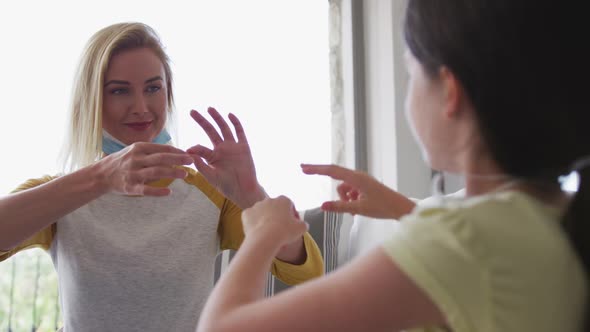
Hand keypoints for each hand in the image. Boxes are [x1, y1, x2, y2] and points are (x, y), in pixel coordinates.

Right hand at [97, 143, 192, 195]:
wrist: (101, 174)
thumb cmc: (123, 161)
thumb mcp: (135, 151)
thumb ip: (153, 152)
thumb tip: (175, 152)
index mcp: (139, 148)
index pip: (162, 148)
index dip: (177, 151)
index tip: (189, 154)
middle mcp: (136, 159)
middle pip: (161, 158)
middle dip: (178, 159)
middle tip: (191, 161)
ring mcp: (133, 173)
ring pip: (155, 172)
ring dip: (171, 173)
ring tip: (184, 174)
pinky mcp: (130, 187)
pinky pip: (145, 190)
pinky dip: (157, 192)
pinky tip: (168, 192)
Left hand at [188, 107, 265, 208]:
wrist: (244, 190)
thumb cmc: (227, 186)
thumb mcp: (211, 177)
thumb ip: (201, 166)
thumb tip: (190, 154)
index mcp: (213, 157)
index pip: (201, 148)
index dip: (195, 148)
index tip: (188, 150)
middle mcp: (222, 149)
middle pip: (211, 131)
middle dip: (201, 121)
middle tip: (192, 111)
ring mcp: (233, 147)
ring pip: (224, 128)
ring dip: (217, 118)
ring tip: (209, 108)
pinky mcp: (243, 147)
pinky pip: (240, 132)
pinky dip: (236, 123)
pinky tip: (229, 115)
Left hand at [241, 196, 308, 247]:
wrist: (265, 238)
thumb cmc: (285, 232)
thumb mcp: (302, 228)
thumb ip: (303, 224)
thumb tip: (302, 224)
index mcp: (283, 200)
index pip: (289, 205)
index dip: (292, 215)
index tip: (292, 225)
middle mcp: (269, 199)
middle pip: (275, 208)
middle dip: (277, 216)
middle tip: (280, 229)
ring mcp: (256, 206)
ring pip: (262, 212)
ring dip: (265, 219)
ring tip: (268, 233)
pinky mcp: (246, 213)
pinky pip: (250, 218)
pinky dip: (253, 224)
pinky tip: (258, 232)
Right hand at [301, 164, 415, 219]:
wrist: (400, 207)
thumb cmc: (383, 207)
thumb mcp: (360, 208)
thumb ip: (340, 207)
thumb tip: (322, 206)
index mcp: (356, 178)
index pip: (332, 171)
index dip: (316, 169)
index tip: (303, 167)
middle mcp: (358, 176)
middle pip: (335, 175)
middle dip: (321, 173)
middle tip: (302, 169)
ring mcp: (361, 181)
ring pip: (342, 188)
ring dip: (343, 199)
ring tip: (354, 210)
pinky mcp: (363, 186)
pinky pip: (349, 192)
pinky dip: (349, 200)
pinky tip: (358, 209)